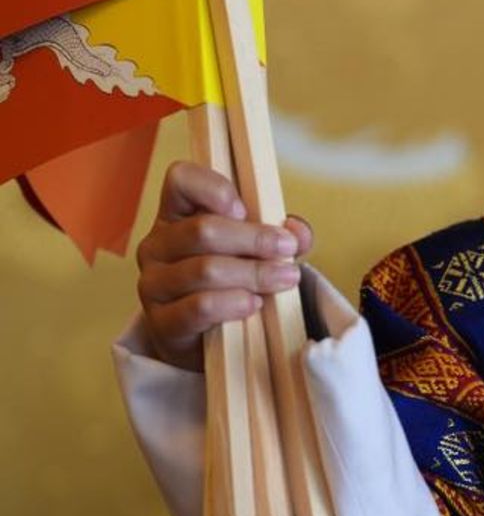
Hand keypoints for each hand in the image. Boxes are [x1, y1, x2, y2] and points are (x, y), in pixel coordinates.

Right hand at [135, 160, 313, 371]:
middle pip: (202, 230)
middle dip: (254, 239)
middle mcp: (157, 245)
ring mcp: (154, 284)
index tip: (245, 209)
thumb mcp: (257, 249)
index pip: (180, 179)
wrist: (206, 336)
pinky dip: (233, 303)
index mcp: (177, 215)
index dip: (213, 188)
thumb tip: (297, 231)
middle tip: (287, 250)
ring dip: (253, 273)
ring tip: (285, 279)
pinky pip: (199, 307)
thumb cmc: (232, 279)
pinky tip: (254, 304)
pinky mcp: (161, 322)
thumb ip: (281, 234)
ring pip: (205, 269)